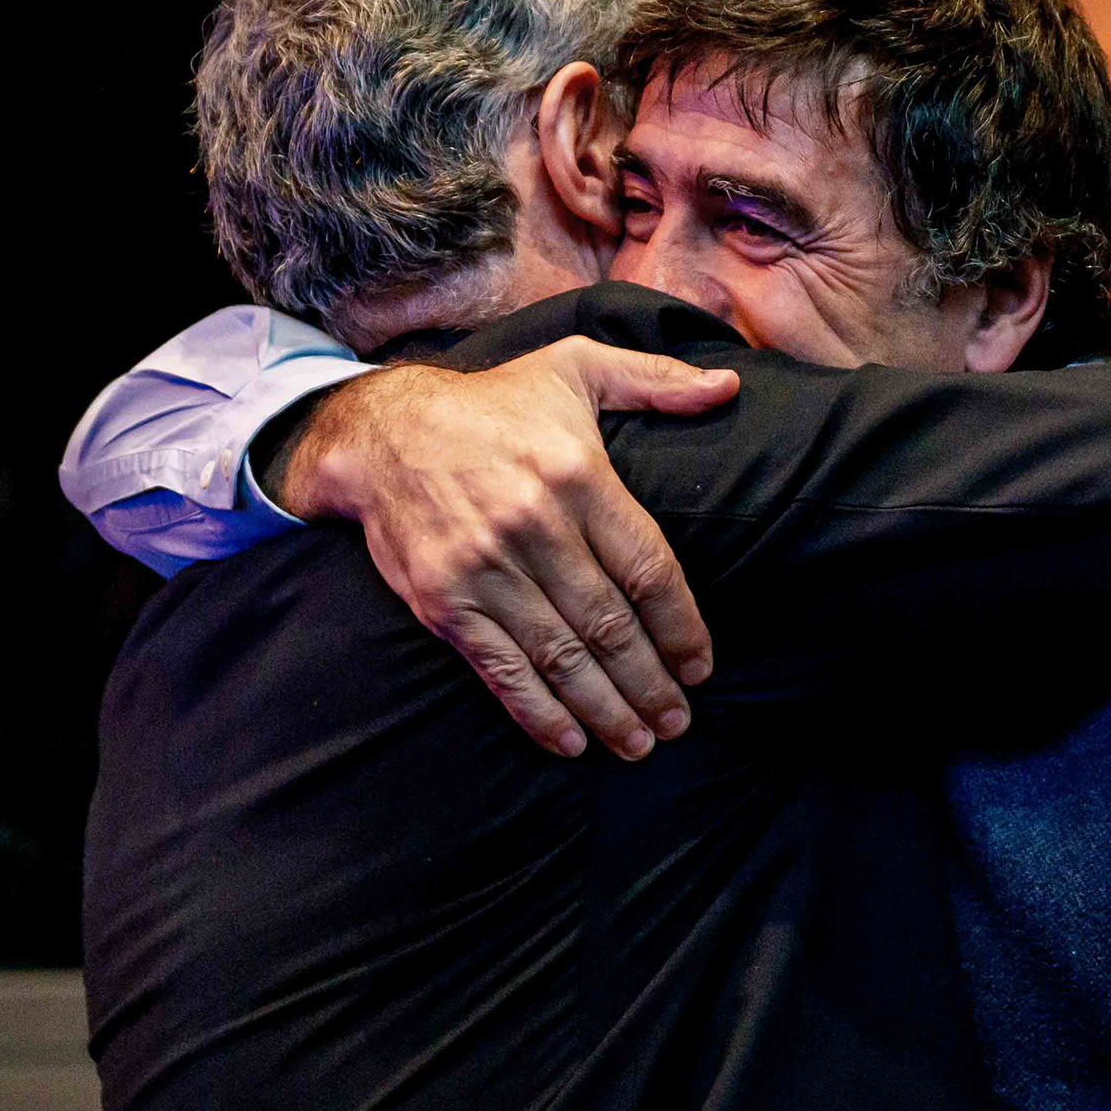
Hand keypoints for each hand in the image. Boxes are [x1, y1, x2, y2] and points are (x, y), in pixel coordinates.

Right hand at [276, 340, 739, 758]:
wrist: (381, 432)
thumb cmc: (492, 403)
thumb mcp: (575, 367)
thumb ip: (655, 380)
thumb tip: (729, 386)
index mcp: (577, 474)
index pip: (648, 569)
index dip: (681, 628)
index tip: (700, 667)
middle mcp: (533, 525)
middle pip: (610, 623)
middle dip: (650, 683)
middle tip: (678, 722)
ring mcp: (484, 568)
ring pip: (561, 655)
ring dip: (605, 708)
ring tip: (639, 743)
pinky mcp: (444, 601)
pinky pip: (501, 669)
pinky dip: (538, 712)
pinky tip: (572, 741)